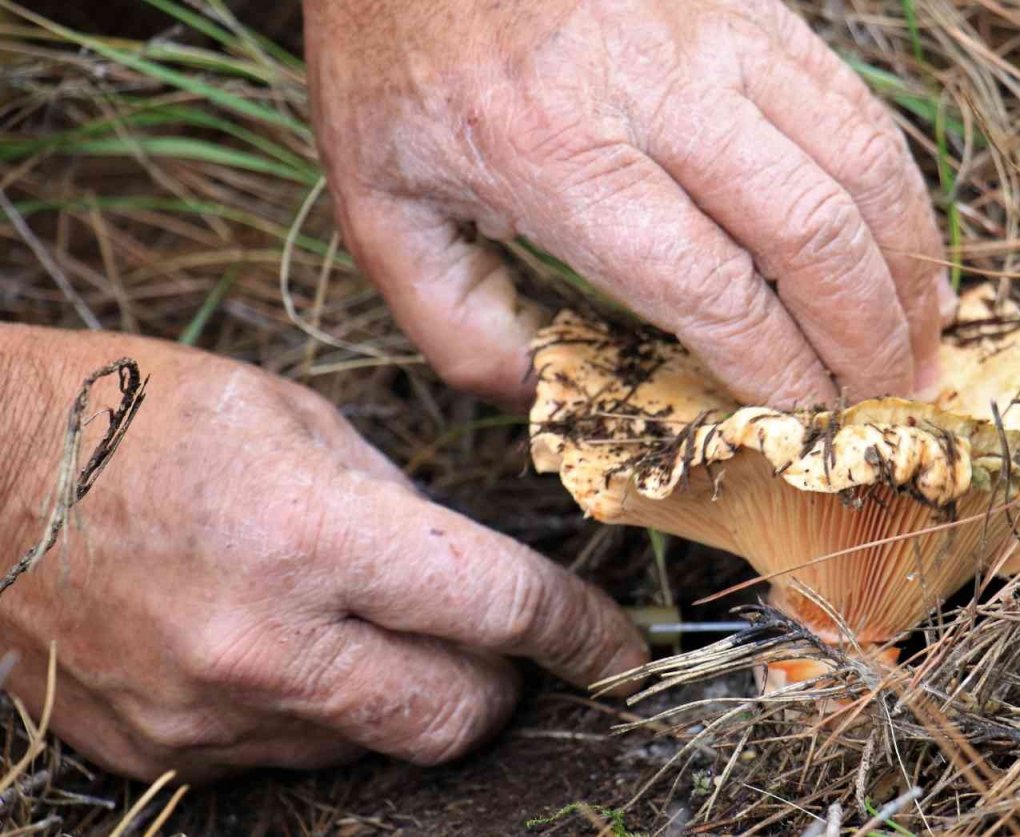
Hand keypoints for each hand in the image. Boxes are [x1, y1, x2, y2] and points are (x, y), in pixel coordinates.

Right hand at [0, 327, 646, 780]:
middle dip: (503, 685)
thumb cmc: (141, 418)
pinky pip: (292, 752)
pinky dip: (322, 709)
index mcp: (309, 533)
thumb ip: (401, 505)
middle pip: (455, 718)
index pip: (498, 607)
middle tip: (497, 643)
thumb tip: (472, 572)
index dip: (580, 632)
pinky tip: (287, 646)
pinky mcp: (166, 751)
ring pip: (378, 744)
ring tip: (363, 623)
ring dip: (405, 694)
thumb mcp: (296, 419)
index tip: (616, 648)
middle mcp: (264, 642)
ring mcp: (209, 714)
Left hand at [304, 0, 949, 407]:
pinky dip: (896, 184)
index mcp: (563, 161)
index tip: (810, 424)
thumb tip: (544, 391)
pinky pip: (853, 102)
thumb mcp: (378, 206)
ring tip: (923, 338)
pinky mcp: (753, 7)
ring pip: (857, 163)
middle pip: (811, 234)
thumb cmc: (396, 58)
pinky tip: (903, 242)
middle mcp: (660, 97)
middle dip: (867, 338)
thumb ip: (454, 322)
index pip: (716, 291)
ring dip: (906, 264)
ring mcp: (720, 40)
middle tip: (888, 402)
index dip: (782, 371)